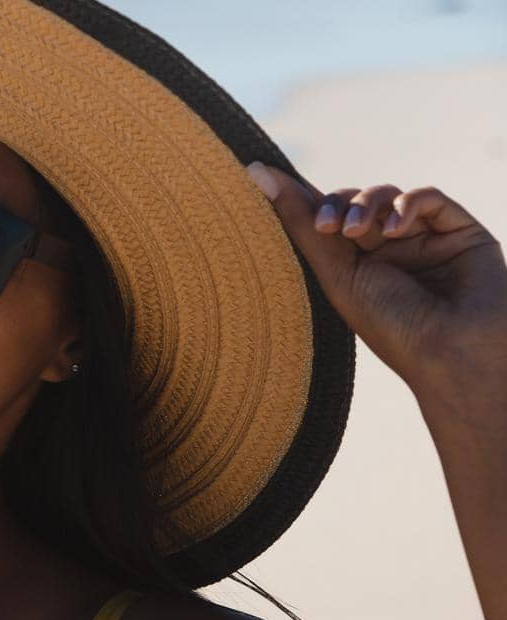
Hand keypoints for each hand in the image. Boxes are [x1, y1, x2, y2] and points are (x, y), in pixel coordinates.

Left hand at [246, 162, 506, 417]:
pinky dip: (408, 204)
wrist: (454, 350)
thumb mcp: (337, 276)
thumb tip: (256, 174)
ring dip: (367, 204)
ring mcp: (422, 238)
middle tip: (327, 227)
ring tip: (358, 233)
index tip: (258, 173)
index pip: (322, 220)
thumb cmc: (392, 325)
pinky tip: (397, 229)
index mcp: (353, 268)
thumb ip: (302, 225)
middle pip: (351, 203)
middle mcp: (386, 251)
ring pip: (385, 195)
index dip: (297, 197)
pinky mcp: (458, 229)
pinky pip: (427, 197)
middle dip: (336, 205)